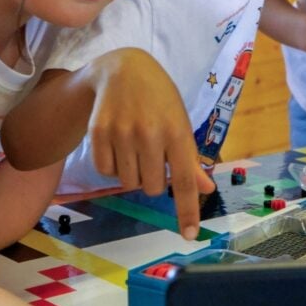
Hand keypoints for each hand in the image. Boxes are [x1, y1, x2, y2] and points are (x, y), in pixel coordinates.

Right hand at [86, 48, 215, 239]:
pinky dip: (112, 165)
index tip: (189, 236)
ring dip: (132, 173)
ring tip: (135, 147)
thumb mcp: (181, 123)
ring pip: (128, 182)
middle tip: (152, 156)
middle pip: (152, 187)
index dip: (187, 210)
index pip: (185, 180)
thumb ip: (191, 159)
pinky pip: (105, 171)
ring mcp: (122, 133)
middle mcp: (150, 134)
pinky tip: (117, 143)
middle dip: (153, 179)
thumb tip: (207, 189)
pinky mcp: (98, 132)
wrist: (123, 69)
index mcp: (177, 132)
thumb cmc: (160, 100)